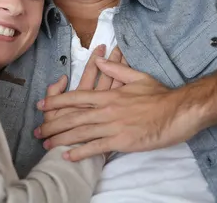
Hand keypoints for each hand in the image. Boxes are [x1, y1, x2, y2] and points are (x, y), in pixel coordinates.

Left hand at [36, 59, 201, 161]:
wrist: (179, 111)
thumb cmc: (160, 95)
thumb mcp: (137, 77)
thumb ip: (116, 69)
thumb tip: (100, 60)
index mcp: (109, 95)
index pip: (76, 97)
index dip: (56, 101)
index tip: (42, 105)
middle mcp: (106, 110)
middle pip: (73, 117)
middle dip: (52, 124)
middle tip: (38, 131)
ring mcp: (113, 126)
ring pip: (80, 132)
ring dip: (61, 139)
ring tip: (47, 145)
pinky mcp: (121, 141)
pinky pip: (96, 147)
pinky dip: (80, 152)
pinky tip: (68, 156)